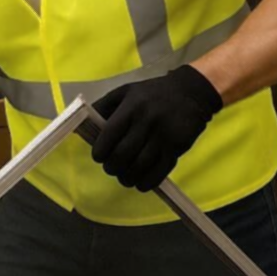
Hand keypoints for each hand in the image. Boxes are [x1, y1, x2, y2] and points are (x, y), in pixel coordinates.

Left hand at [91, 65, 222, 191]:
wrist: (190, 92)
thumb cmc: (151, 93)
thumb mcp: (125, 91)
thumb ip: (104, 106)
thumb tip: (86, 125)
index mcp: (131, 107)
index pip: (110, 134)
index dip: (100, 151)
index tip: (98, 157)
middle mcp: (146, 121)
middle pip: (123, 153)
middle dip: (112, 166)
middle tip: (110, 168)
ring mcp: (163, 136)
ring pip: (140, 165)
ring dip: (128, 177)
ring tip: (124, 178)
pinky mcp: (178, 147)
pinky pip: (160, 170)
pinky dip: (147, 182)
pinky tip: (141, 183)